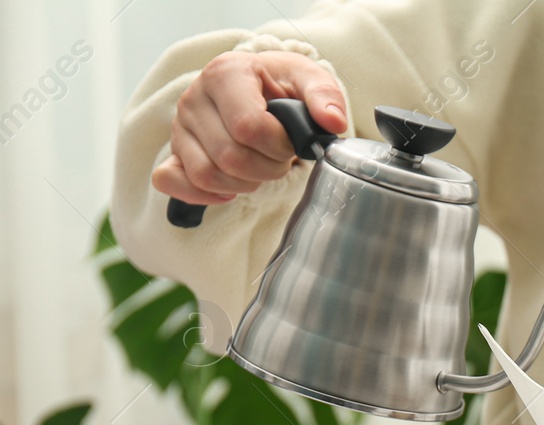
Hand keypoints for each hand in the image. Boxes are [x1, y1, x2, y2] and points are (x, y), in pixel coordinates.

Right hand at [152, 51, 346, 205]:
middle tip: (280, 158)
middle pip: (230, 156)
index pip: (248, 127)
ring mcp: (180, 125)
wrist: (259, 87)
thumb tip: (333, 123)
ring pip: (207, 175)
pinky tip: (230, 189)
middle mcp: (195, 97)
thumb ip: (325, 97)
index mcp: (226, 73)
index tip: (291, 142)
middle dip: (267, 168)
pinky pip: (171, 181)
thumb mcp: (308, 80)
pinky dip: (202, 194)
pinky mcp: (174, 149)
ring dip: (244, 184)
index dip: (278, 146)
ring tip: (260, 167)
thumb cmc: (281, 85)